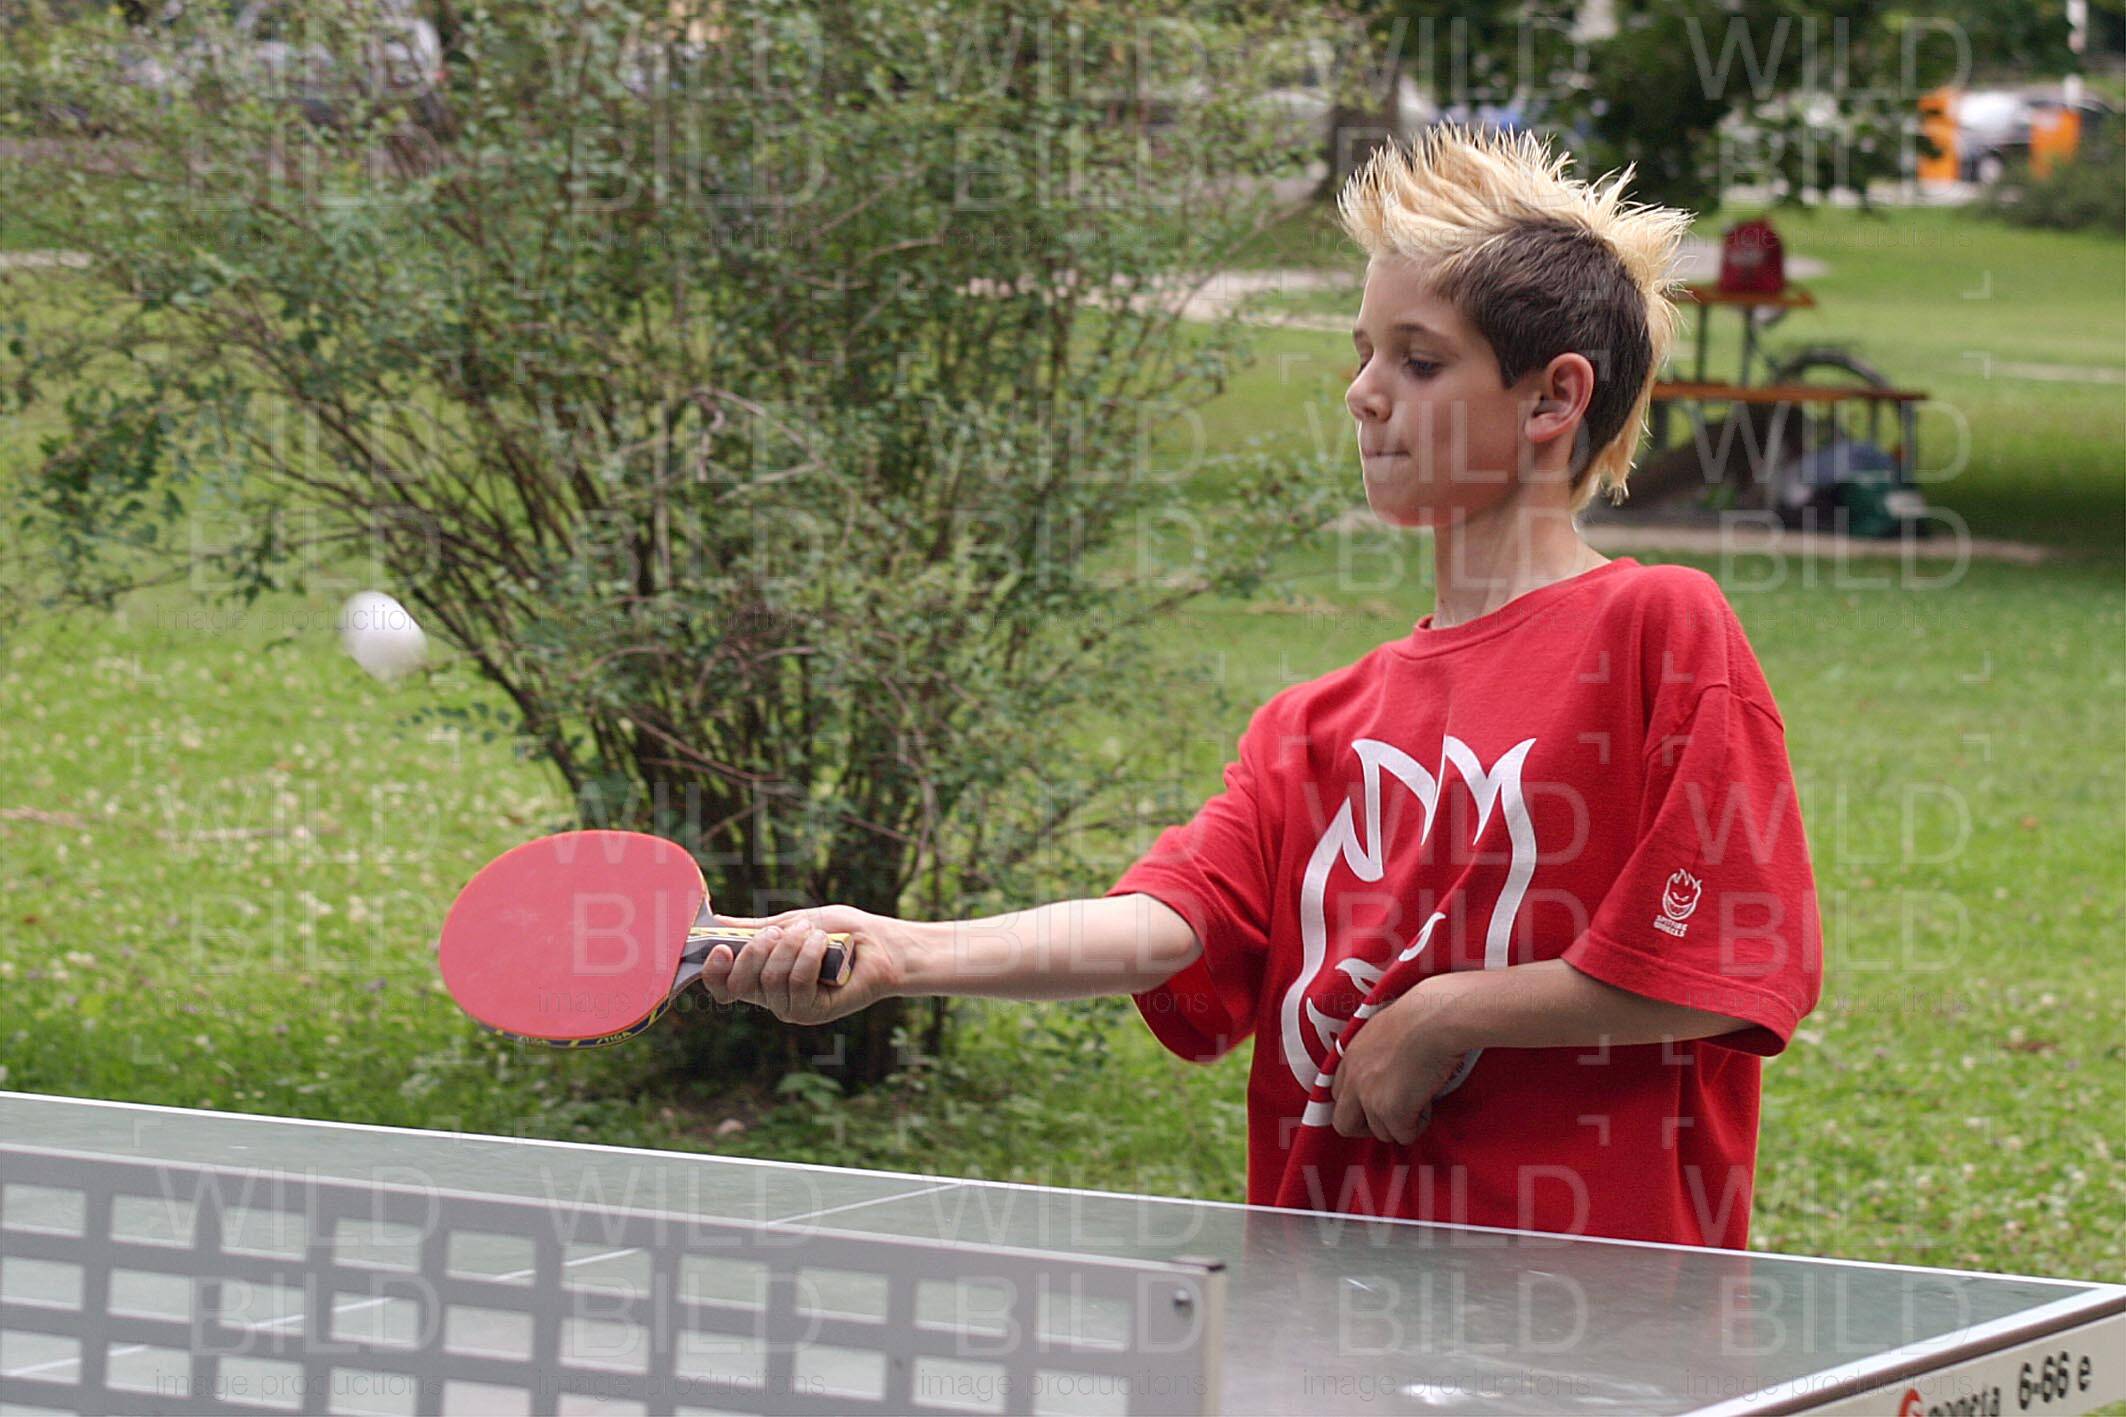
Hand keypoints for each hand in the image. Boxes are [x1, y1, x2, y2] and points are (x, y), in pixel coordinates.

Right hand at [701, 905, 909, 1024]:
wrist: (881, 943)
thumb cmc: (840, 932)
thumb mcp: (791, 922)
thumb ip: (754, 929)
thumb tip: (715, 923)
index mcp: (760, 977)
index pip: (723, 985)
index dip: (713, 971)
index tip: (721, 947)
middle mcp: (772, 997)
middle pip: (740, 983)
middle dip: (757, 950)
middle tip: (784, 929)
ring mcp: (792, 1008)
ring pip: (771, 980)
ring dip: (791, 947)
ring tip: (814, 933)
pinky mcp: (814, 1013)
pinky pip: (797, 985)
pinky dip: (808, 957)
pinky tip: (822, 943)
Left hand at [1330, 980, 1468, 1145]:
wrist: (1435, 1018)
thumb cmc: (1420, 1016)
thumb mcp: (1383, 1031)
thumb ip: (1373, 1054)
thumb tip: (1385, 1071)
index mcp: (1350, 1057)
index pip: (1338, 1094)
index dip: (1359, 1103)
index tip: (1381, 1100)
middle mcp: (1354, 1080)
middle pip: (1344, 1124)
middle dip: (1368, 1127)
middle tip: (1394, 1116)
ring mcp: (1370, 1099)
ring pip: (1380, 1132)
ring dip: (1401, 1123)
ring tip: (1420, 1099)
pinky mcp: (1392, 1113)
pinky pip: (1403, 1135)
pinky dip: (1418, 1125)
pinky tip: (1428, 1102)